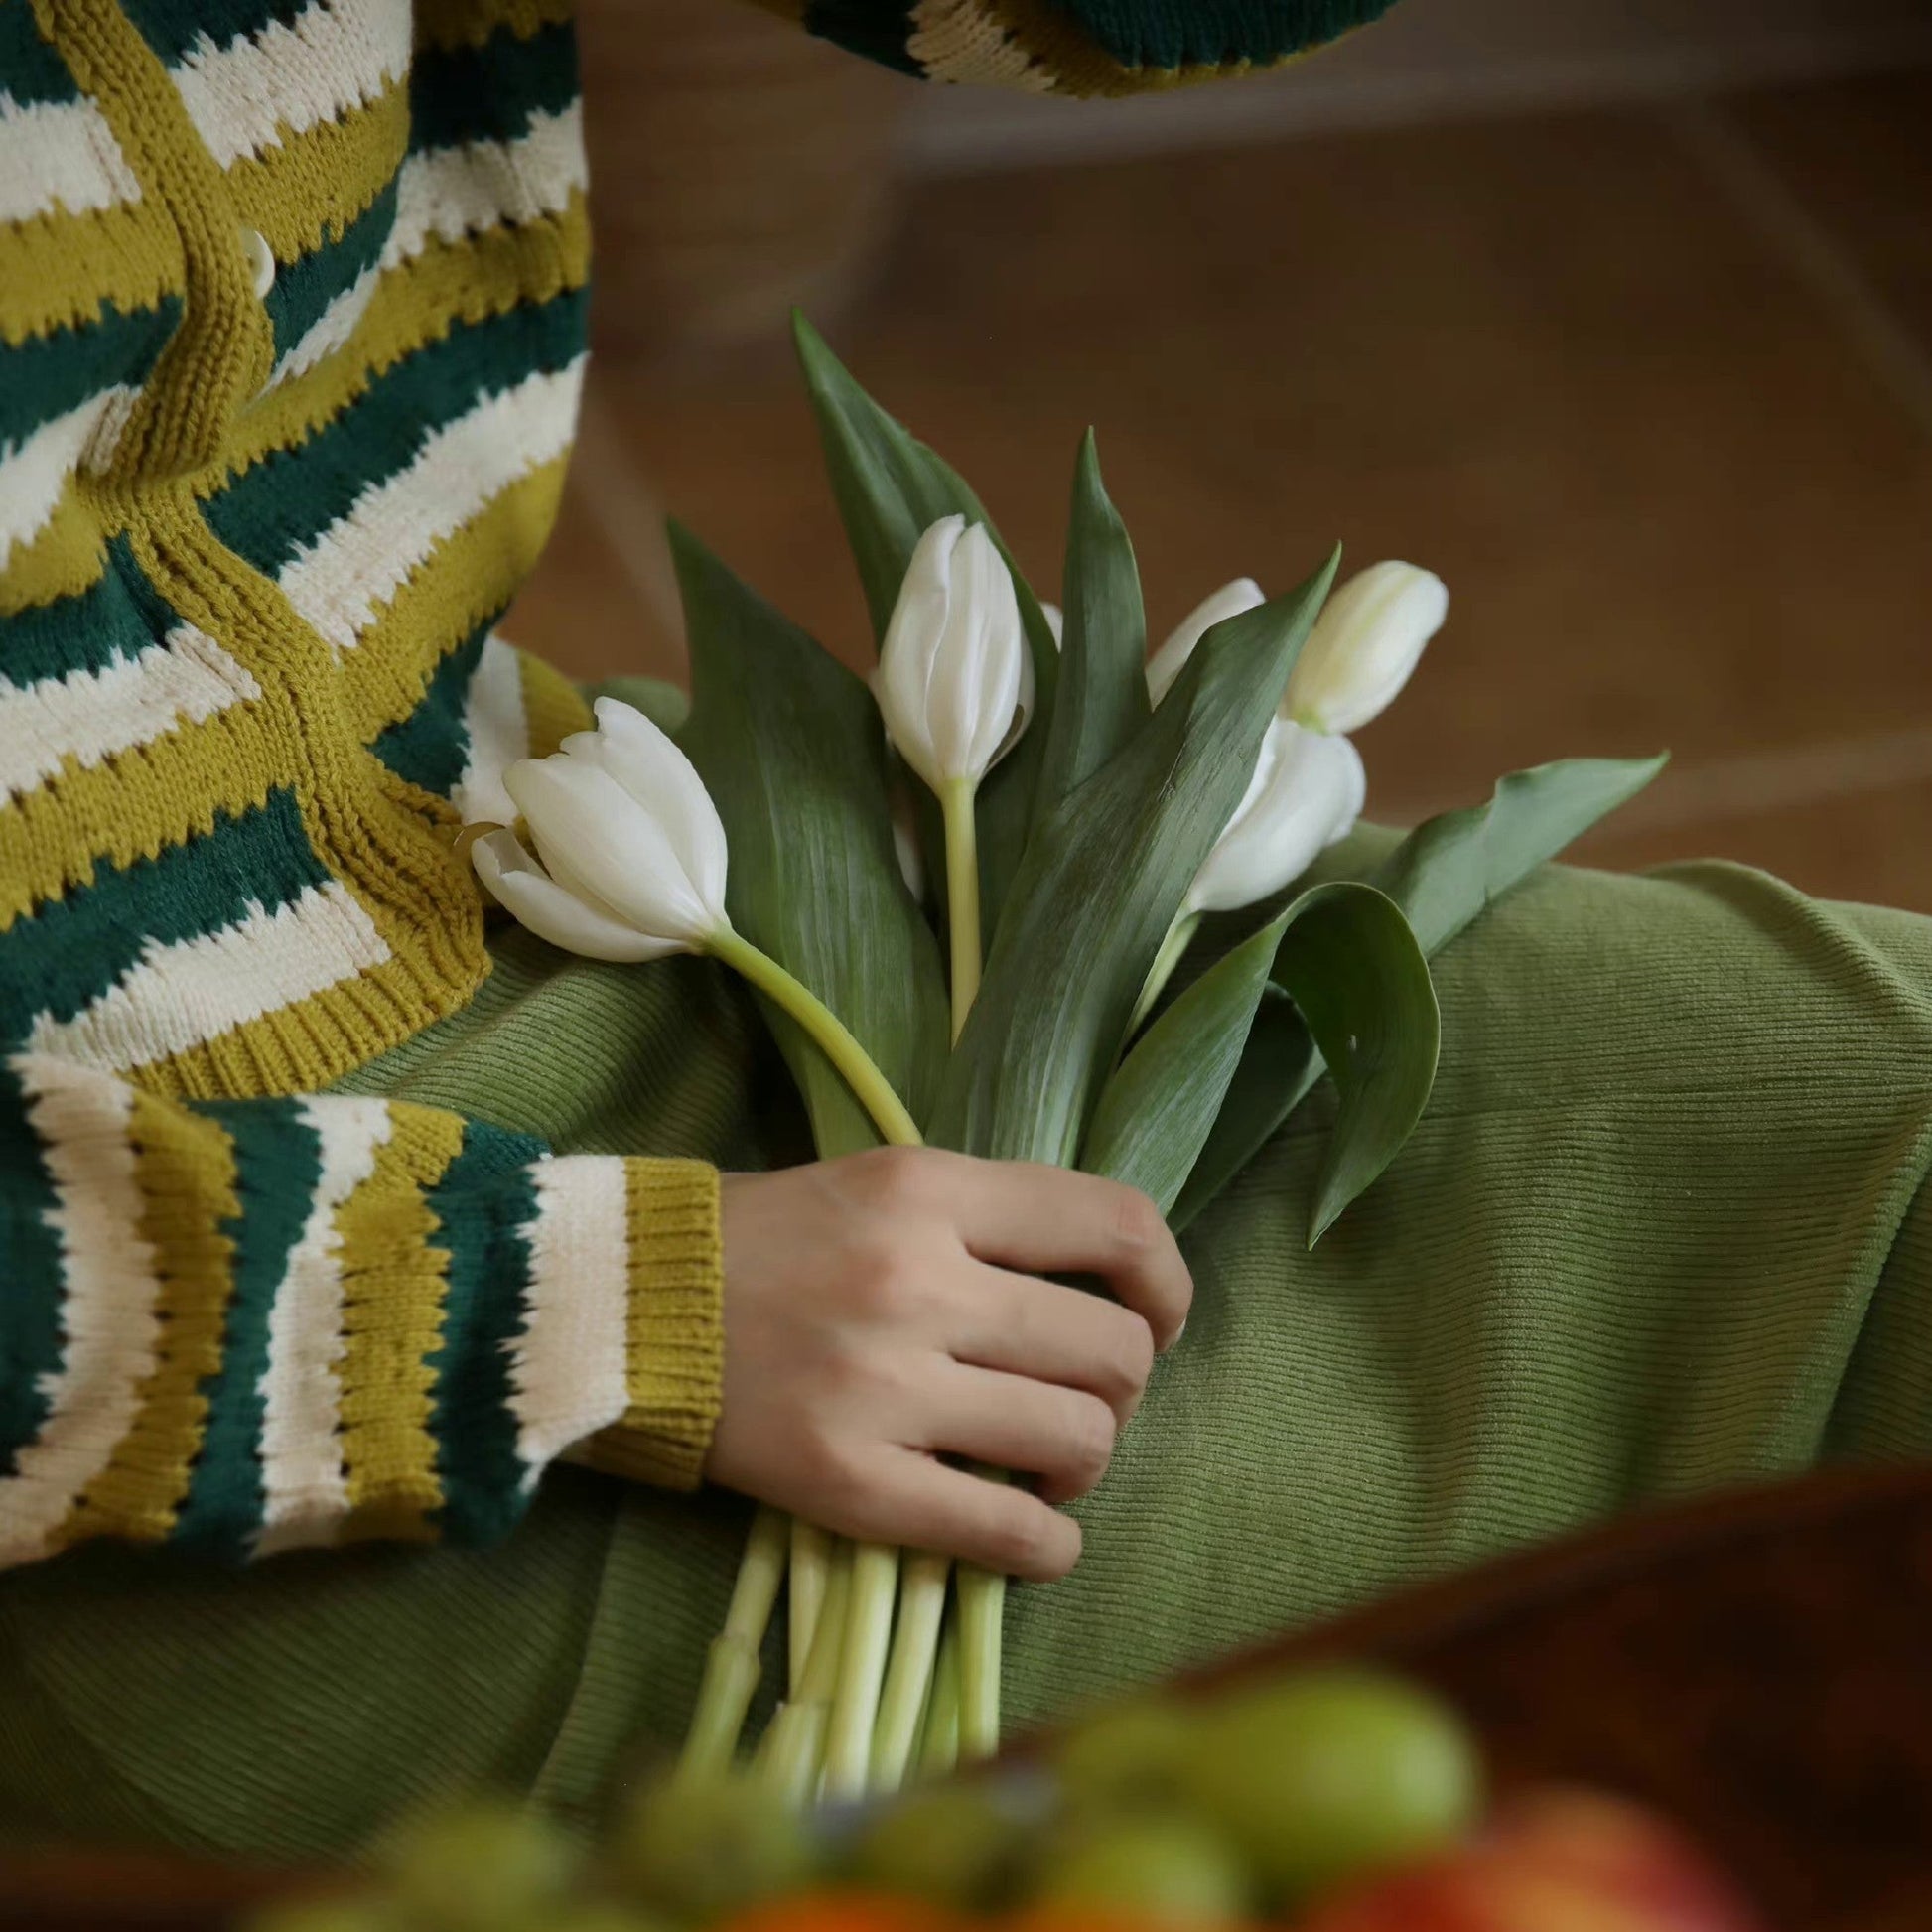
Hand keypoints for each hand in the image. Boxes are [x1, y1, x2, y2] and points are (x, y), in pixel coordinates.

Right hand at [706, 1147, 1191, 1580]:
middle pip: (1113, 1351)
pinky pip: (1007, 1532)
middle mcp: (919, 1283)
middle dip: (1122, 1386)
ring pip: (1078, 1440)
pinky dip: (1050, 1545)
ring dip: (1087, 1461)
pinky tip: (1038, 1534)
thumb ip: (990, 1219)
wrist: (623, 1309)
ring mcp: (886, 1389)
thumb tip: (1110, 1286)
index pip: (1115, 1226)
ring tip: (1047, 1461)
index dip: (1166, 1282)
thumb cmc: (765, 1239)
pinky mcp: (849, 1483)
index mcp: (930, 1192)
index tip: (1157, 1316)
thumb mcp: (883, 1182)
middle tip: (1079, 1395)